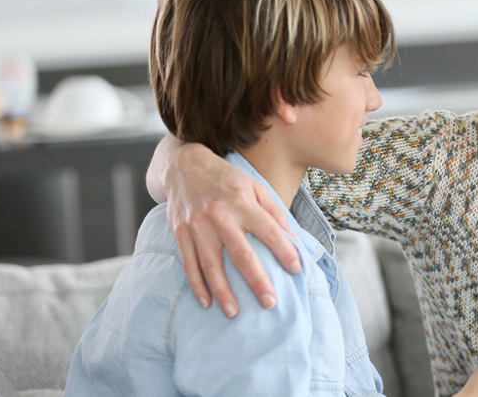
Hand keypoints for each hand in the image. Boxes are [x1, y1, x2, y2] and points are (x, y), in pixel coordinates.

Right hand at [160, 138, 297, 316]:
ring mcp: (197, 226)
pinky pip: (188, 263)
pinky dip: (197, 284)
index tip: (297, 270)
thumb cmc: (226, 180)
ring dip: (223, 291)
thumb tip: (292, 240)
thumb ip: (274, 213)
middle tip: (270, 303)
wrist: (183, 165)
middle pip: (240, 254)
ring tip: (234, 313)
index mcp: (242, 202)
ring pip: (211, 264)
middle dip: (256, 280)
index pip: (269, 230)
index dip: (284, 250)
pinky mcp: (180, 233)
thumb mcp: (255, 187)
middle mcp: (219, 215)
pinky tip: (206, 302)